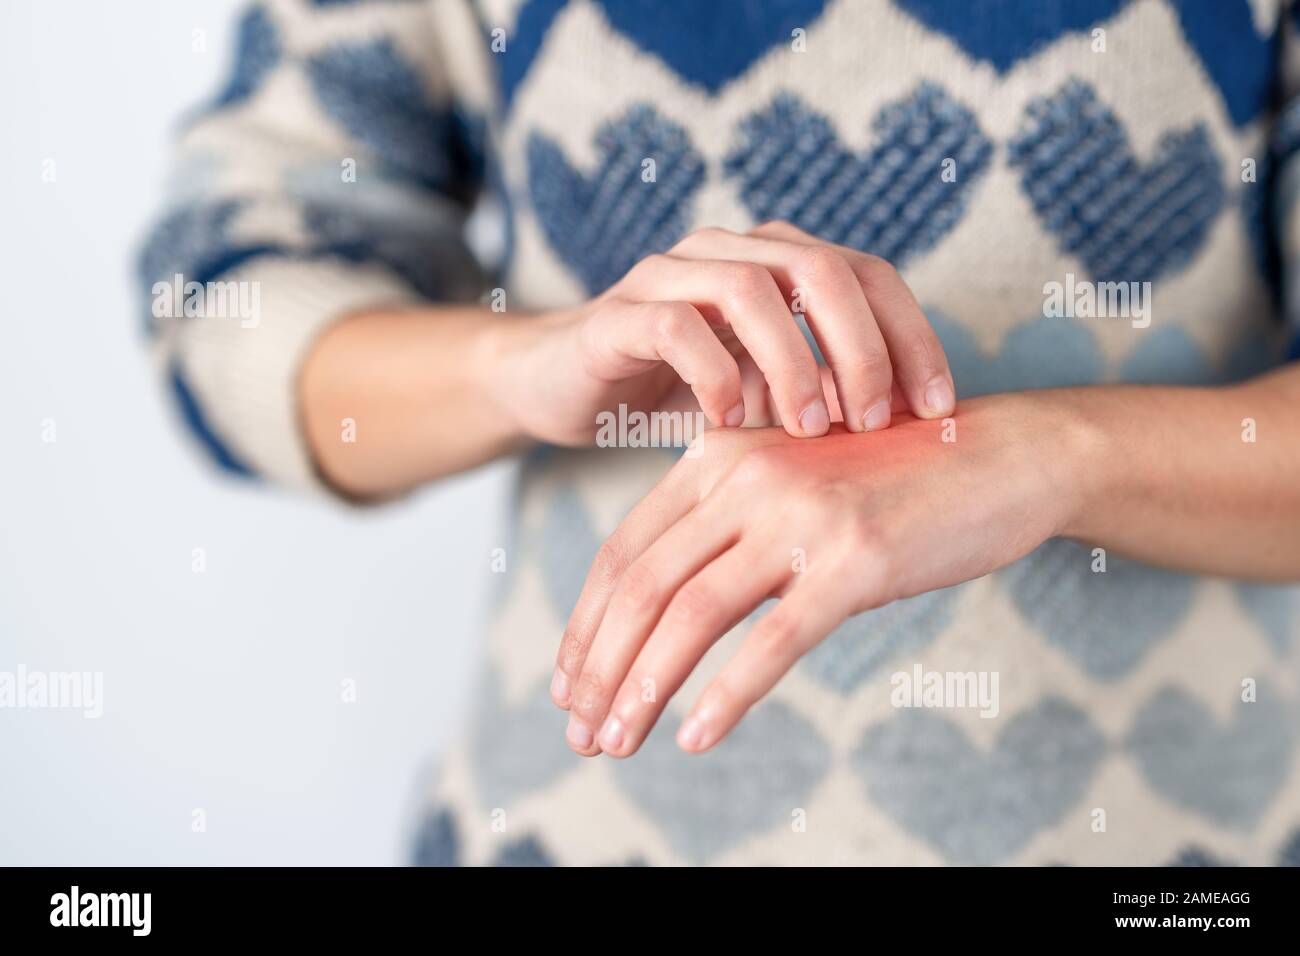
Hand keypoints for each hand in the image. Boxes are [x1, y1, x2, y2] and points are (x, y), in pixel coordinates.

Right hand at [490, 222, 954, 444]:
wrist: (563, 384)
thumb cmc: (678, 391)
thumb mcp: (766, 394)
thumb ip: (823, 392)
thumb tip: (906, 431)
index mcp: (775, 261)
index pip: (868, 276)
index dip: (912, 337)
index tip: (937, 409)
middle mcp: (728, 251)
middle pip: (822, 268)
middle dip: (862, 348)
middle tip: (873, 424)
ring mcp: (669, 275)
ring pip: (751, 290)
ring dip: (793, 362)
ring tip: (809, 429)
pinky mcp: (618, 313)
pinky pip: (676, 326)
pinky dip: (714, 375)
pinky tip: (730, 424)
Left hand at [550, 392, 1098, 755]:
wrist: (1003, 455)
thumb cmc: (893, 482)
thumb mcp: (793, 486)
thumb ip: (730, 530)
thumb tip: (668, 619)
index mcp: (720, 457)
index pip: (625, 552)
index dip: (586, 626)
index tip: (567, 683)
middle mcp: (748, 477)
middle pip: (642, 586)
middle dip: (598, 668)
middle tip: (579, 730)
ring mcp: (801, 516)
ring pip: (690, 614)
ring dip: (643, 689)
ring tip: (616, 743)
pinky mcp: (856, 561)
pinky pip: (773, 641)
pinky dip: (727, 696)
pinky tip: (697, 736)